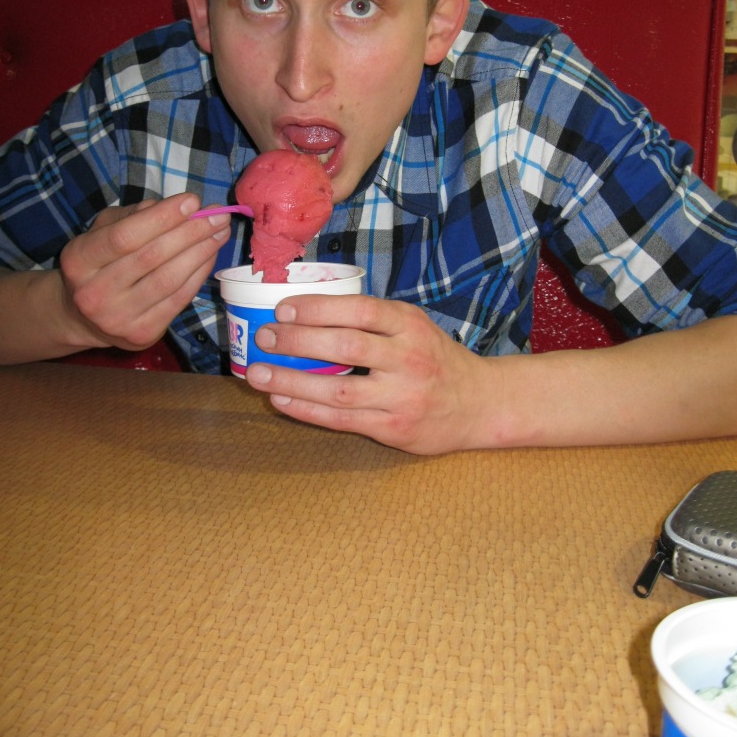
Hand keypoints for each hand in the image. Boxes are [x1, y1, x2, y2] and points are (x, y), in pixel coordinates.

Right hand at [58, 193, 230, 350]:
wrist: (82, 317)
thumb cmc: (98, 263)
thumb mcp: (102, 231)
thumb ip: (133, 215)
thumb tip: (177, 207)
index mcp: (78, 260)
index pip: (125, 236)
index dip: (163, 217)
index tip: (192, 201)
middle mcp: (94, 292)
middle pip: (152, 257)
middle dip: (191, 232)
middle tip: (217, 215)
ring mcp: (118, 317)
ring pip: (170, 279)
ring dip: (201, 252)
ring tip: (220, 232)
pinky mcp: (142, 333)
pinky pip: (179, 299)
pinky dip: (199, 274)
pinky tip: (211, 256)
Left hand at [245, 294, 487, 453]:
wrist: (478, 405)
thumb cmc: (435, 359)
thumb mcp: (414, 326)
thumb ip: (373, 319)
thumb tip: (307, 309)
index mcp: (411, 325)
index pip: (360, 310)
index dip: (319, 308)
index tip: (283, 309)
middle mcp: (409, 359)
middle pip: (346, 347)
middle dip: (298, 341)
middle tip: (264, 336)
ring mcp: (402, 397)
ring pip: (339, 389)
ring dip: (292, 380)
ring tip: (258, 374)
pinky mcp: (394, 428)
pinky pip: (342, 419)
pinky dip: (307, 410)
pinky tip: (281, 399)